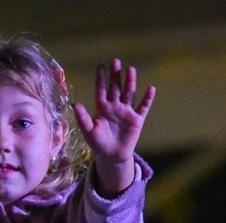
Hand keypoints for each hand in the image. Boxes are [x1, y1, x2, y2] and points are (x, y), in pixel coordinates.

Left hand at [73, 59, 155, 196]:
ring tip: (130, 70)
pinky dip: (147, 98)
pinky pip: (143, 107)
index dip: (101, 79)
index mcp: (103, 108)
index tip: (100, 66)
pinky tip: (151, 89)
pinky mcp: (137, 119)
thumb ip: (82, 118)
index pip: (101, 90)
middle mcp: (115, 106)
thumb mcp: (89, 132)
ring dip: (130, 82)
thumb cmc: (99, 144)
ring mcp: (127, 111)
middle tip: (115, 61)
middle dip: (116, 75)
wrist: (112, 157)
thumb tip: (74, 104)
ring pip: (129, 93)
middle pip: (116, 87)